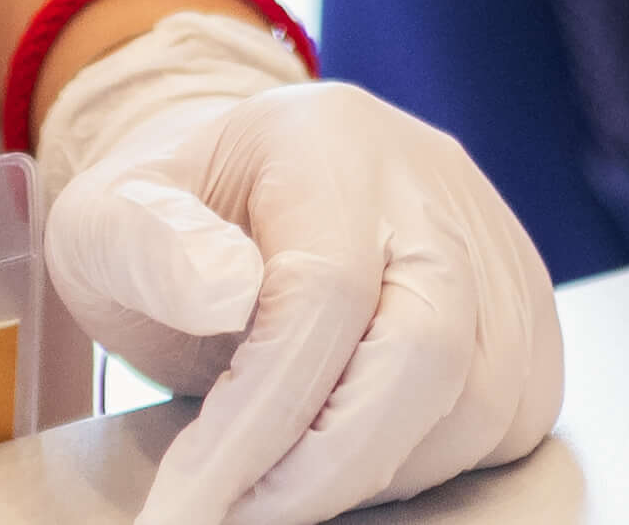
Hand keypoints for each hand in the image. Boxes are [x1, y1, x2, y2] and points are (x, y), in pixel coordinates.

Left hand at [33, 13, 563, 524]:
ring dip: (381, 468)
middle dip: (334, 463)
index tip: (193, 500)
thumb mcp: (105, 217)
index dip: (264, 416)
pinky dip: (435, 460)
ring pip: (482, 395)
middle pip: (431, 344)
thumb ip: (145, 247)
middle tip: (244, 513)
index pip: (324, 293)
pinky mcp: (523, 303)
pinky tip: (353, 453)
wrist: (236, 192)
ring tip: (287, 477)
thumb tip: (224, 291)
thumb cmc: (167, 220)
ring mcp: (490, 240)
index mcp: (324, 140)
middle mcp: (428, 180)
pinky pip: (515, 411)